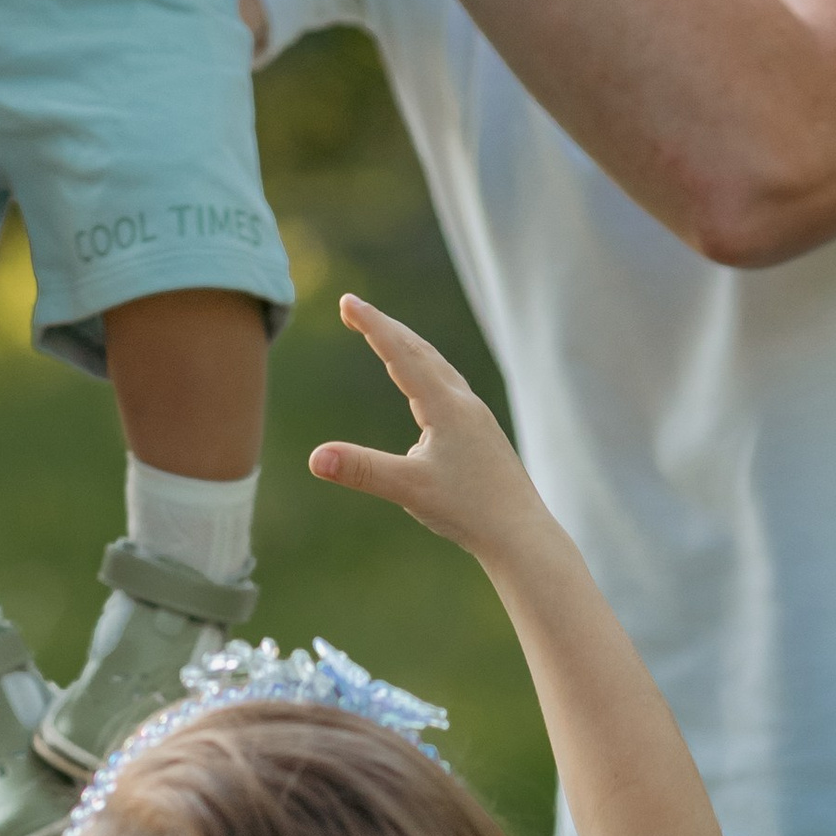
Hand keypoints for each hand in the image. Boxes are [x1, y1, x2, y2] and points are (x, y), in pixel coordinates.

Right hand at [307, 294, 550, 562]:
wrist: (521, 534)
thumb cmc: (469, 510)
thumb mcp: (408, 489)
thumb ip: (361, 469)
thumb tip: (315, 458)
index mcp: (446, 406)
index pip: (401, 354)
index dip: (372, 326)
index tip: (348, 301)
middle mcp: (463, 403)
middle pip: (420, 351)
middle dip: (385, 327)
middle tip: (353, 308)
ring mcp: (475, 418)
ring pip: (437, 367)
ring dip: (407, 346)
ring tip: (385, 335)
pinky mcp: (480, 434)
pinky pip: (447, 388)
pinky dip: (426, 371)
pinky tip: (423, 389)